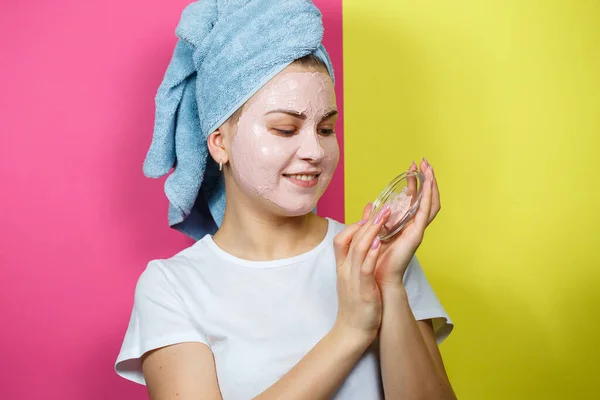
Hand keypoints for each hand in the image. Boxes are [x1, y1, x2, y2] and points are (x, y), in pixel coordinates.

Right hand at [332, 205, 392, 342]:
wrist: (352, 331)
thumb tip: (367, 242)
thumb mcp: (354, 278)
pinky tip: (378, 243)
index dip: (355, 223)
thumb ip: (358, 260)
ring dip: (369, 231)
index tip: (370, 212)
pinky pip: (364, 268)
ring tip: (382, 217)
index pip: (341, 238)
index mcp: (343, 266)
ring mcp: (352, 279)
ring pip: (356, 249)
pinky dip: (370, 255)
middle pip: (349, 239)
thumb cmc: (356, 304)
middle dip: (366, 222)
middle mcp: (345, 269)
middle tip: (381, 207)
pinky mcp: (363, 290)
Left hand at [364, 158, 440, 289]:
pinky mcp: (416, 235)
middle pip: (426, 198)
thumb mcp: (371, 231)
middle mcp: (414, 226)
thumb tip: (370, 204)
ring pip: (430, 203)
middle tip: (425, 162)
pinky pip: (425, 213)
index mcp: (404, 224)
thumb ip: (373, 217)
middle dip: (427, 179)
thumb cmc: (374, 258)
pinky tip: (428, 184)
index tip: (412, 166)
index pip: (414, 199)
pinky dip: (428, 197)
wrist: (376, 277)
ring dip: (431, 185)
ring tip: (429, 168)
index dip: (415, 182)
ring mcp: (417, 230)